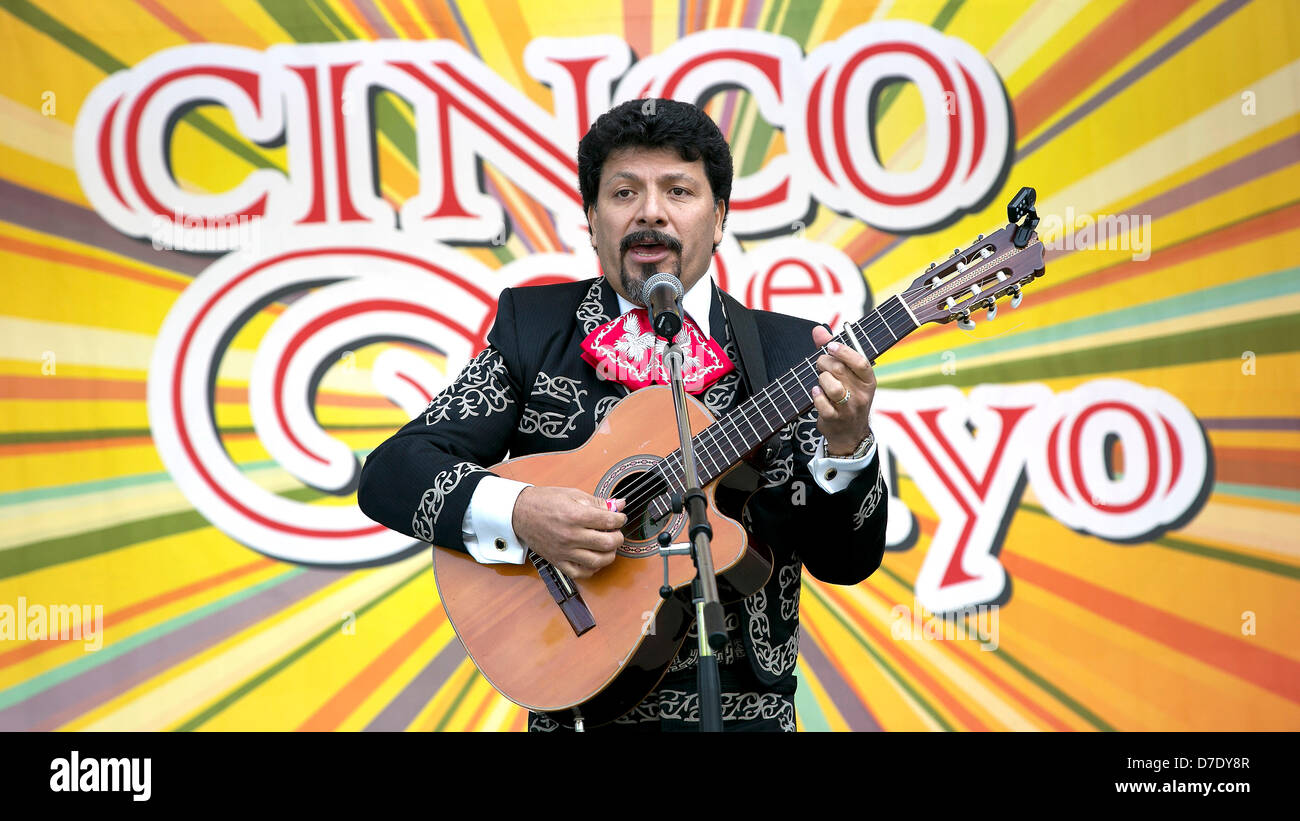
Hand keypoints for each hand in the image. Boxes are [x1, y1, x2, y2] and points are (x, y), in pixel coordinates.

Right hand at [511, 487, 626, 579]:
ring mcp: (564, 551)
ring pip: (597, 561)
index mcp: (575, 516)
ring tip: (608, 547)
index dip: (620, 519)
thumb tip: (619, 504)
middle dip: (618, 537)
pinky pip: (580, 573)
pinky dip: (592, 569)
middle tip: (616, 532)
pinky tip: (594, 559)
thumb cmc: (544, 502)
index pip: (608, 521)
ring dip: (609, 555)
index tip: (620, 517)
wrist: (520, 513)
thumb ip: (598, 502)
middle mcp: (570, 535)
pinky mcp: (558, 561)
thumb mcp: (573, 495)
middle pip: (607, 543)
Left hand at [810, 326, 876, 454]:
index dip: (844, 351)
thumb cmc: (847, 397)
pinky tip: (816, 392)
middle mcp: (862, 395)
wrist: (850, 434)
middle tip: (820, 363)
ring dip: (821, 379)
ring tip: (820, 379)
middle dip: (824, 362)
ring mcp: (849, 409)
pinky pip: (823, 404)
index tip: (831, 346)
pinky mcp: (835, 419)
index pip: (861, 362)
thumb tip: (818, 330)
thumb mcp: (848, 376)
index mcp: (868, 381)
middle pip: (840, 371)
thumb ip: (833, 352)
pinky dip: (816, 395)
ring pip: (833, 387)